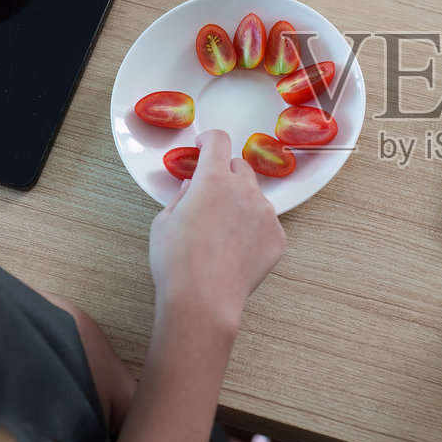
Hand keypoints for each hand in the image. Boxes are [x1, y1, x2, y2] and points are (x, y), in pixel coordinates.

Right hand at [148, 130, 285, 330]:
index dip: (209, 140)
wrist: (204, 300)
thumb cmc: (177, 262)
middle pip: (239, 167)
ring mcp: (265, 214)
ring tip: (221, 232)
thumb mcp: (163, 222)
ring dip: (240, 203)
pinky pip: (266, 223)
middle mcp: (244, 190)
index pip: (219, 141)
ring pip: (254, 197)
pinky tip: (236, 250)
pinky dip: (253, 229)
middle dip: (224, 174)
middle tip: (210, 195)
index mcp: (213, 180)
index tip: (205, 146)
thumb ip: (181, 197)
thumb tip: (191, 188)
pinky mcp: (278, 237)